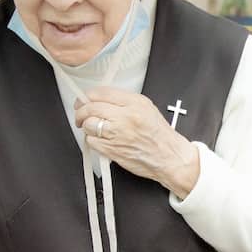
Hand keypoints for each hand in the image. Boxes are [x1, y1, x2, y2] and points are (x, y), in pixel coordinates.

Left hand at [74, 88, 200, 197]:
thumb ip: (124, 101)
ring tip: (92, 128)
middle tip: (80, 115)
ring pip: (88, 125)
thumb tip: (100, 99)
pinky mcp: (113, 150)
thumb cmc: (160, 136)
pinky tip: (100, 140)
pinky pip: (91, 141)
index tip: (84, 100)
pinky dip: (92, 140)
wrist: (170, 157)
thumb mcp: (147, 108)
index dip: (87, 97)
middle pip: (91, 108)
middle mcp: (126, 117)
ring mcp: (118, 134)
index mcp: (135, 103)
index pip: (101, 93)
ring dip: (87, 127)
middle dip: (81, 111)